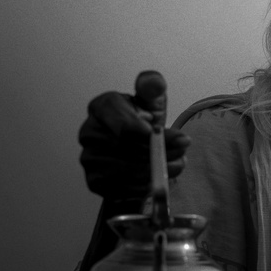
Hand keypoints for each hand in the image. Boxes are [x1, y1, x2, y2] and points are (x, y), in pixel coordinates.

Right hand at [78, 71, 190, 199]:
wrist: (137, 156)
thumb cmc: (143, 125)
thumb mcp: (151, 103)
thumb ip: (153, 88)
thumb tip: (153, 83)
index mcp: (101, 107)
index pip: (123, 123)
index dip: (148, 133)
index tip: (171, 136)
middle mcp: (88, 132)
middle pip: (126, 147)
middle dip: (160, 151)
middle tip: (182, 150)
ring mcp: (88, 158)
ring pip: (127, 169)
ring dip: (157, 169)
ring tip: (176, 164)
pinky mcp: (95, 181)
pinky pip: (123, 187)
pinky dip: (146, 185)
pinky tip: (158, 178)